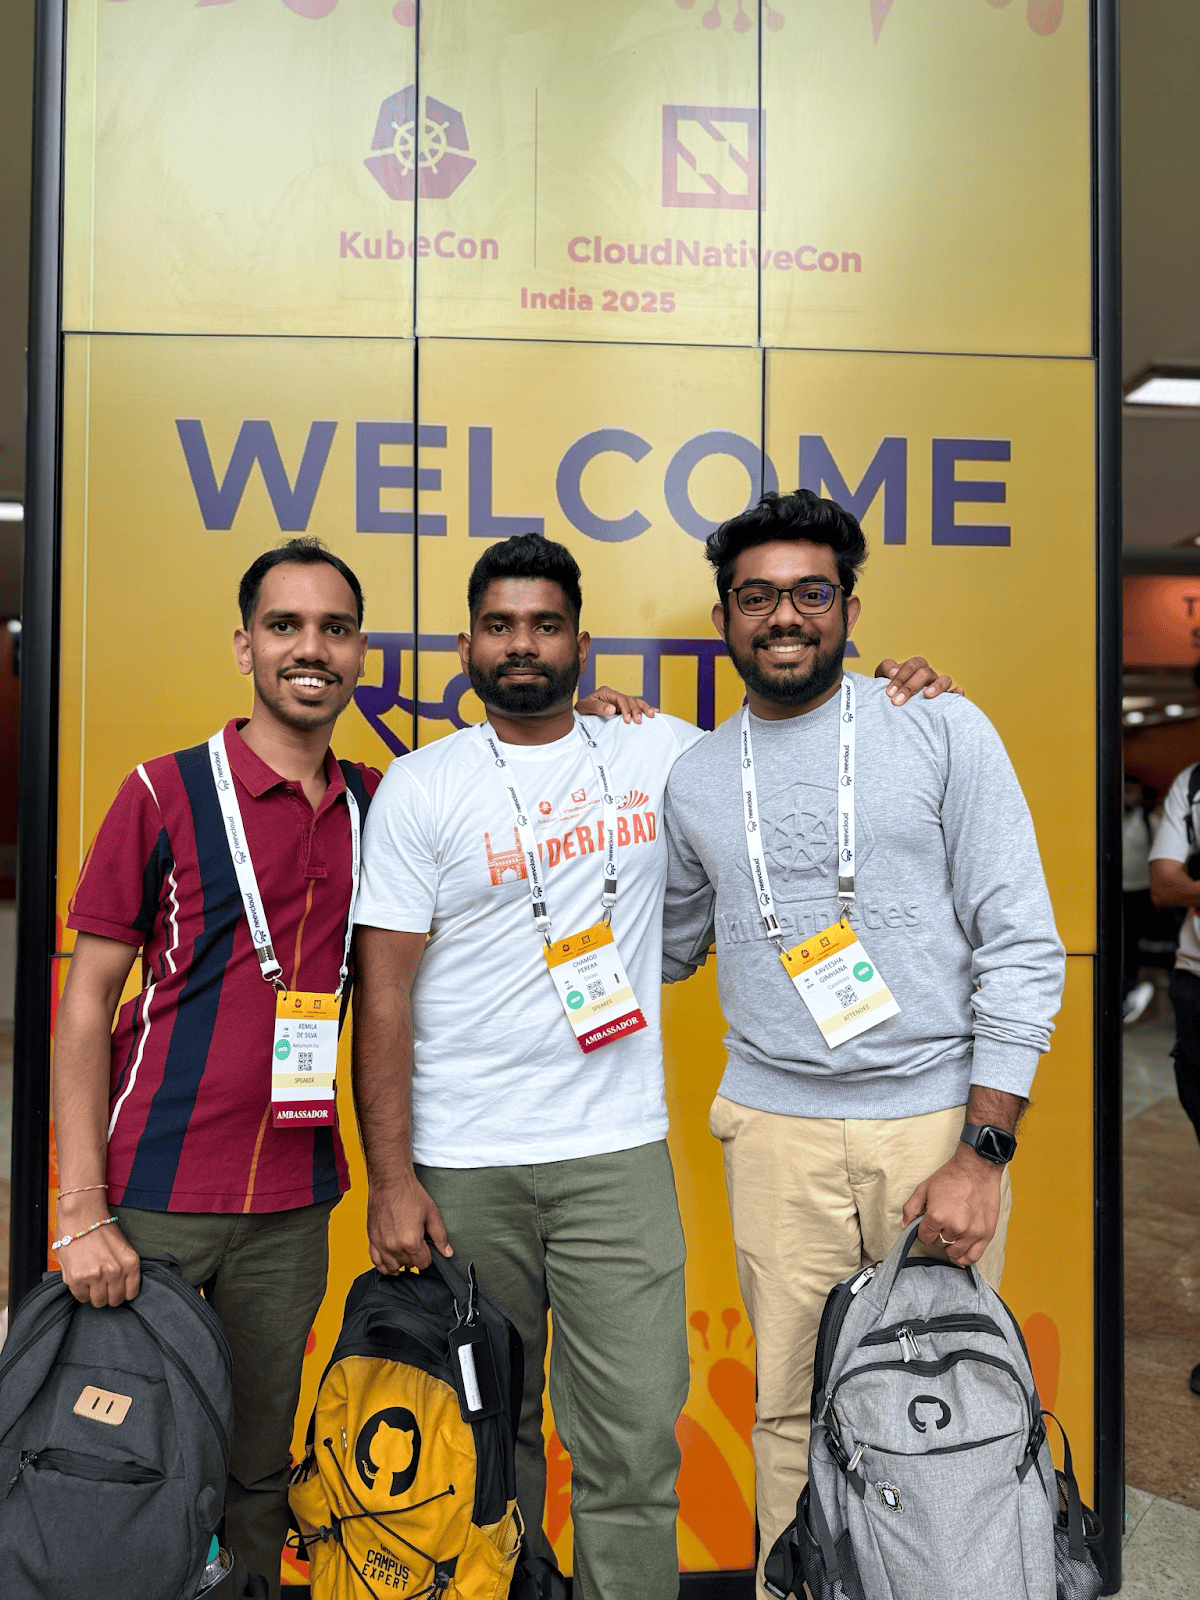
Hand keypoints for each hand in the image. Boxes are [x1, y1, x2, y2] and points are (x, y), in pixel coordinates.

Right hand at [57, 1204, 140, 1306]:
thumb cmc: (101, 1230)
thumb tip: (121, 1289)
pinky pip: (82, 1298)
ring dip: (94, 1295)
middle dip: (109, 1295)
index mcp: (130, 1263)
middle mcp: (116, 1271)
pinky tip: (81, 1280)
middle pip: (115, 1300)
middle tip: (102, 1286)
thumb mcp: (123, 1248)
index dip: (122, 1293)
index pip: (131, 1294)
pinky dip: (81, 1292)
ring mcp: (96, 1276)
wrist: (82, 1217)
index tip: (117, 1290)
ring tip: (91, 1282)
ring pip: (98, 1302)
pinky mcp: (77, 1279)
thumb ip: (124, 1269)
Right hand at [366, 1172, 452, 1272]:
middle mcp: (394, 1247)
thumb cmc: (410, 1194)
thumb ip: (440, 1236)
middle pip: (408, 1265)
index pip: (423, 1263)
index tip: (427, 1248)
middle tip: (417, 1244)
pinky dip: (384, 1265)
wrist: (390, 1182)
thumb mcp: (432, 1213)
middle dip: (415, 1257)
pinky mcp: (372, 1239)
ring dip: (400, 1263)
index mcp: (411, 1241)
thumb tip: (447, 1253)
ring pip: (392, 1267)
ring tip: (406, 1252)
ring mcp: (381, 1244)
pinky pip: (376, 1262)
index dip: (428, 1257)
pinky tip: (391, 1262)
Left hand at [576, 686, 657, 723]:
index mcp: (606, 692)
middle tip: (639, 721)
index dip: (626, 708)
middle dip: (636, 710)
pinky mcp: (622, 709)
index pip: (621, 698)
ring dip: (644, 708)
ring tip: (652, 715)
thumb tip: (613, 708)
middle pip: (630, 700)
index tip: (627, 720)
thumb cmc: (581, 712)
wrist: (579, 716)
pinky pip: (636, 707)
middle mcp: (614, 696)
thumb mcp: (585, 708)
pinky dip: (645, 709)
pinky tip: (655, 711)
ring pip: (636, 702)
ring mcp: (619, 702)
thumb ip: (597, 707)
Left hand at [875, 657, 965, 704]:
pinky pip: (957, 693)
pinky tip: (954, 695)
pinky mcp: (947, 698)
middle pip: (925, 672)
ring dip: (936, 686)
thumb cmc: (890, 691)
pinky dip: (957, 693)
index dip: (900, 677)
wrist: (895, 707)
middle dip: (910, 686)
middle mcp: (929, 674)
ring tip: (926, 695)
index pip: (912, 665)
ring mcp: (940, 686)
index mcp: (915, 667)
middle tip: (897, 701)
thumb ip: (885, 670)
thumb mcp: (882, 679)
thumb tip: (892, 671)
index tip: (889, 692)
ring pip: (944, 680)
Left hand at [901, 1144, 1002, 1266]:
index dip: (924, 1231)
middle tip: (943, 1223)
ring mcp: (972, 1232)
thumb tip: (905, 1227)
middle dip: (938, 1235)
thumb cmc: (950, 1177)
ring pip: (955, 1253)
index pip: (924, 1238)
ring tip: (952, 1232)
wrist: (977, 1168)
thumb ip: (910, 1209)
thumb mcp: (923, 1188)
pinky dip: (965, 1256)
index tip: (929, 1224)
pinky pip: (973, 1257)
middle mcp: (954, 1227)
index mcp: (937, 1216)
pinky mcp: (986, 1234)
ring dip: (951, 1245)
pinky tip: (961, 1247)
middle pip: (940, 1244)